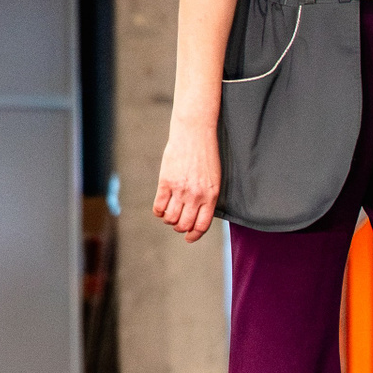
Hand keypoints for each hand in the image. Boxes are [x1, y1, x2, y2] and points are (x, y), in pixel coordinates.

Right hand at [153, 122, 220, 241]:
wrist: (194, 134)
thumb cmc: (206, 155)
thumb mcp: (214, 178)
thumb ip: (207, 197)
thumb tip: (196, 216)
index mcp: (211, 196)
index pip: (202, 226)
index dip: (194, 235)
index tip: (189, 238)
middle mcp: (196, 196)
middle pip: (184, 224)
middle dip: (180, 227)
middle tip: (177, 223)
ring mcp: (180, 190)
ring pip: (170, 218)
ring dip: (168, 220)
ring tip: (169, 213)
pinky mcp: (166, 182)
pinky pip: (158, 207)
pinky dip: (158, 212)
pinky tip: (160, 208)